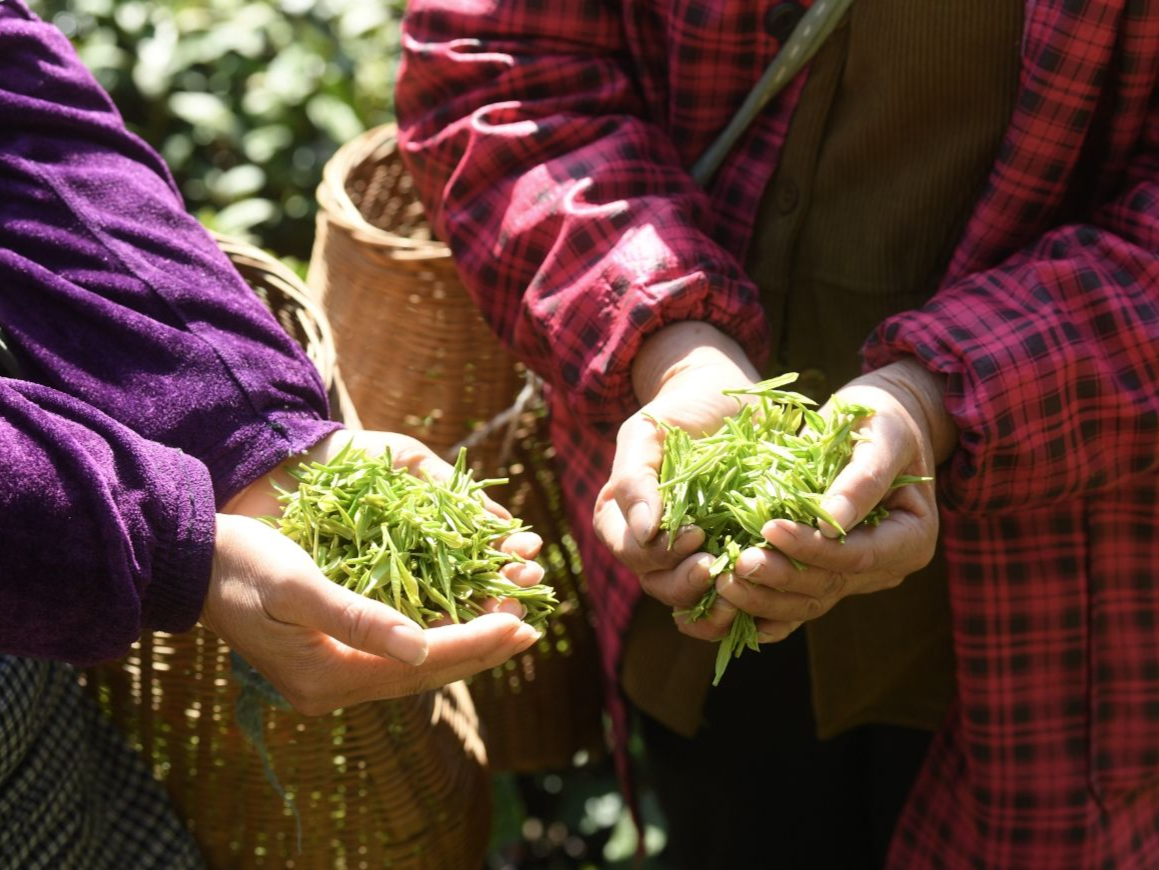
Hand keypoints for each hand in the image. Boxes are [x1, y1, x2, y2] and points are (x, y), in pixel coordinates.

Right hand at [204, 429, 544, 714]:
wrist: (190, 563)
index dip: (475, 640)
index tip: (521, 622)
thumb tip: (421, 648)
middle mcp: (332, 688)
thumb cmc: (241, 564)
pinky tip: (456, 623)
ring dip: (462, 646)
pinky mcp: (326, 660)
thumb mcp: (297, 584)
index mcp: (327, 676)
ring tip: (508, 627)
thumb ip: (358, 618)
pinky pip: (394, 656)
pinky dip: (432, 638)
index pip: (422, 662)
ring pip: (413, 667)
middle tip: (531, 629)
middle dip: (480, 649)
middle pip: (425, 673)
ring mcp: (328, 678)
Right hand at [593, 321, 760, 639]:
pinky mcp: (732, 556)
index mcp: (622, 520)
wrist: (726, 399)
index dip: (658, 554)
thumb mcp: (647, 433)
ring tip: (742, 586)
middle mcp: (654, 546)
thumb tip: (642, 531)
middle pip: (660, 585)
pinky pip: (732, 594)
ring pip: (694, 600)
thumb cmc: (679, 411)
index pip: (631, 554)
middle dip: (686, 585)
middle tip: (717, 566)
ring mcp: (693, 555)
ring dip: (716, 604)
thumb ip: (635, 479)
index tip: (696, 534)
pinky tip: (765, 591)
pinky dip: (747, 601)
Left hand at [713, 357, 956, 641]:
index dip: (812, 548)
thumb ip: (863, 478)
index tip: (771, 528)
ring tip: (725, 582)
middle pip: (830, 585)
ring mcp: (855, 576)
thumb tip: (831, 519)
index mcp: (910, 538)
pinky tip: (728, 611)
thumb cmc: (883, 419)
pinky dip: (763, 611)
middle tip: (737, 563)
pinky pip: (794, 604)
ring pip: (808, 602)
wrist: (879, 423)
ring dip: (764, 599)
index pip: (857, 556)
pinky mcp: (826, 574)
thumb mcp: (883, 436)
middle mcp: (885, 567)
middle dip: (781, 577)